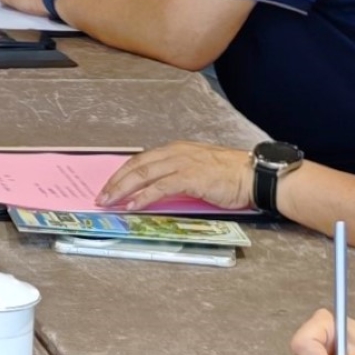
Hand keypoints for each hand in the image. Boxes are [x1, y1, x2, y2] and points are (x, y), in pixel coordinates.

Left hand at [98, 139, 248, 213]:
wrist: (253, 175)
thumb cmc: (230, 175)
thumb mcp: (198, 168)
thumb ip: (177, 173)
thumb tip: (157, 188)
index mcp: (176, 149)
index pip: (141, 159)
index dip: (122, 173)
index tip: (109, 185)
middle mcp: (175, 153)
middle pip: (136, 165)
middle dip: (115, 181)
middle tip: (101, 196)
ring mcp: (182, 163)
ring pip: (143, 174)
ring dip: (122, 189)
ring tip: (109, 201)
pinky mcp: (190, 177)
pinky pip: (159, 187)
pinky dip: (143, 197)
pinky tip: (132, 205)